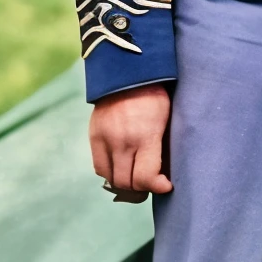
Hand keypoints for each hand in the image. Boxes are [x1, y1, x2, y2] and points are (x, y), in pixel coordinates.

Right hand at [89, 85, 172, 203]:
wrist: (126, 71)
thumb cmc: (155, 95)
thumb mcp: (168, 118)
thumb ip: (163, 147)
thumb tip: (166, 174)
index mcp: (145, 135)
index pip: (146, 177)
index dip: (158, 187)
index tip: (166, 185)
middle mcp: (122, 141)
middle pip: (127, 184)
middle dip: (141, 190)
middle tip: (151, 185)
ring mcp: (104, 140)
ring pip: (111, 180)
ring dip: (125, 185)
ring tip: (137, 180)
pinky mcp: (94, 137)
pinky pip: (99, 168)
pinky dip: (111, 174)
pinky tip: (122, 168)